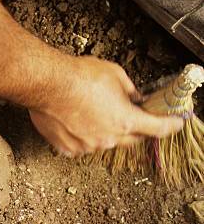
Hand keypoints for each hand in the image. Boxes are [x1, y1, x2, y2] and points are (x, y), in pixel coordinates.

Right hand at [29, 56, 183, 156]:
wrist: (48, 85)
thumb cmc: (79, 77)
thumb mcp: (115, 75)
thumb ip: (130, 91)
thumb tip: (135, 98)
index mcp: (125, 121)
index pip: (157, 128)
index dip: (170, 125)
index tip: (175, 123)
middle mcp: (108, 138)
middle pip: (132, 140)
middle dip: (137, 129)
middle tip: (133, 117)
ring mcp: (87, 146)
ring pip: (105, 143)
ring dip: (106, 132)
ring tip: (94, 113)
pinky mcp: (68, 149)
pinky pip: (82, 146)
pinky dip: (83, 137)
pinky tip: (77, 122)